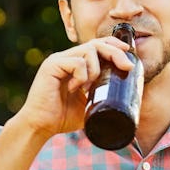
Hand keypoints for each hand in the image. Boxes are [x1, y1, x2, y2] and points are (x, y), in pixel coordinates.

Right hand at [15, 37, 133, 135]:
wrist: (40, 126)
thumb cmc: (62, 118)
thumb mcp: (89, 105)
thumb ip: (102, 97)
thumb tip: (128, 100)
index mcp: (74, 64)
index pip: (96, 45)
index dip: (113, 45)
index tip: (128, 52)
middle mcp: (66, 58)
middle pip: (96, 44)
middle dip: (115, 52)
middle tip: (127, 66)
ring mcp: (58, 60)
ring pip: (88, 51)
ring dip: (96, 70)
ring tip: (88, 88)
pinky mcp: (52, 65)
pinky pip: (77, 62)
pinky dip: (82, 76)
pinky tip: (74, 88)